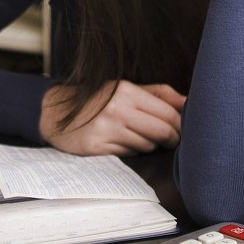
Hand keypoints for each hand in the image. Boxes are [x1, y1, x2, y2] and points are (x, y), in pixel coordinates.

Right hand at [40, 80, 185, 154]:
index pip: (168, 114)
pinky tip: (121, 143)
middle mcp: (117, 109)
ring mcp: (106, 129)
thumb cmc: (96, 101)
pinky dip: (131, 151)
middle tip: (171, 141)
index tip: (182, 130)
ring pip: (147, 146)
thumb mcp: (125, 89)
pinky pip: (129, 154)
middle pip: (162, 132)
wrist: (55, 113)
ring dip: (149, 145)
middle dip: (172, 139)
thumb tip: (188, 101)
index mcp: (126, 92)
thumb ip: (158, 94)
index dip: (181, 126)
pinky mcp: (96, 147)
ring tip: (138, 137)